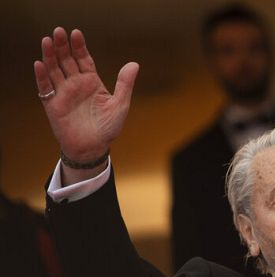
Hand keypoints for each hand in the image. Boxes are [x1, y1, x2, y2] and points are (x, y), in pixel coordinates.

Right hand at [33, 27, 138, 170]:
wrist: (94, 148)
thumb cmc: (108, 128)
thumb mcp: (120, 105)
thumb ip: (125, 84)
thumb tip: (134, 64)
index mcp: (92, 82)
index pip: (84, 59)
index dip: (80, 46)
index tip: (76, 33)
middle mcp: (76, 84)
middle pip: (67, 60)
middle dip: (63, 46)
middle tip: (59, 31)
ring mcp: (63, 93)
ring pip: (54, 70)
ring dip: (50, 56)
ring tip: (47, 41)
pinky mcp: (52, 104)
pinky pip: (45, 87)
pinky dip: (42, 76)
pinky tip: (40, 64)